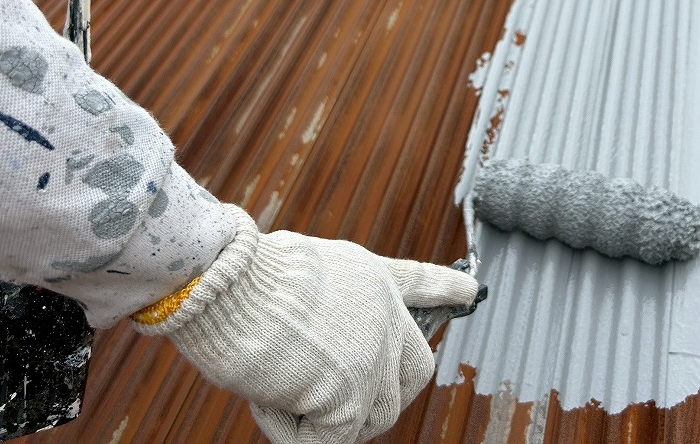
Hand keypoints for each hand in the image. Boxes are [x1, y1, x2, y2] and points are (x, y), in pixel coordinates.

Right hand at [131, 205, 478, 443]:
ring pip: (372, 417)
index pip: (421, 283)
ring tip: (279, 384)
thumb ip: (331, 306)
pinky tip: (268, 396)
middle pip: (414, 373)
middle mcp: (386, 316)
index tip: (471, 291)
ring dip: (324, 417)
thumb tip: (328, 349)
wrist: (229, 281)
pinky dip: (290, 432)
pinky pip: (327, 441)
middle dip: (381, 396)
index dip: (447, 289)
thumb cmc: (243, 275)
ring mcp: (374, 358)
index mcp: (371, 278)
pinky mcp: (351, 396)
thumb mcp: (302, 272)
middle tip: (330, 398)